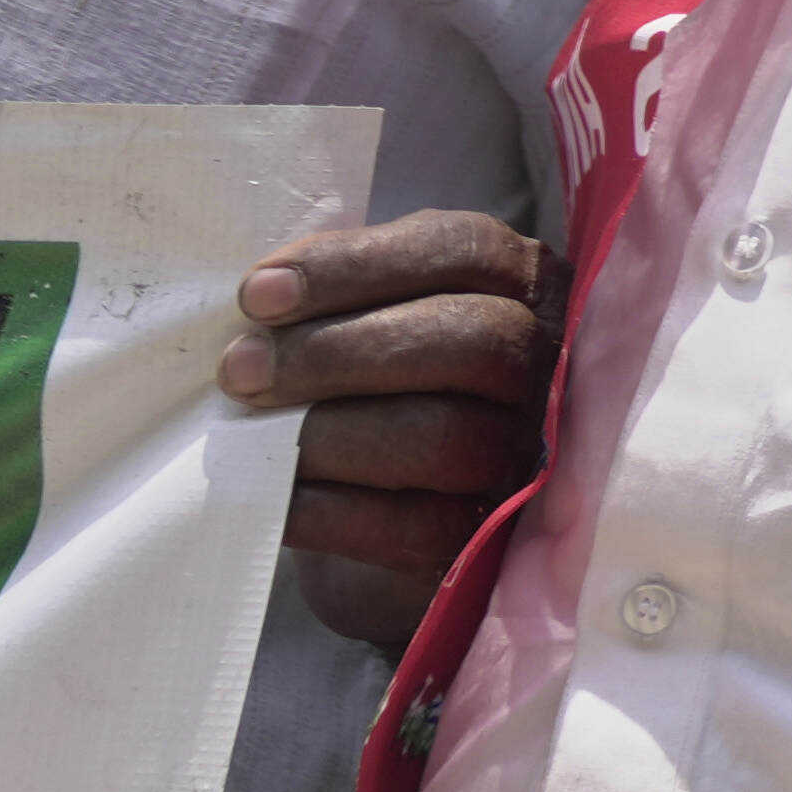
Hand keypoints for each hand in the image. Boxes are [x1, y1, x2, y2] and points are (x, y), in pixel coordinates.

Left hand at [225, 212, 551, 653]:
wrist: (388, 509)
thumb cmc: (377, 387)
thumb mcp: (377, 312)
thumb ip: (344, 291)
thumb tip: (263, 295)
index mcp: (524, 284)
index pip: (462, 251)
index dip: (357, 266)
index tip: (257, 294)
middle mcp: (550, 365)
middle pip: (469, 340)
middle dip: (339, 352)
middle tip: (241, 370)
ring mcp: (531, 457)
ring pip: (445, 435)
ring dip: (328, 433)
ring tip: (251, 434)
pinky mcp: (489, 540)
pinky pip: (412, 526)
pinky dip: (327, 510)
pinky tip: (272, 496)